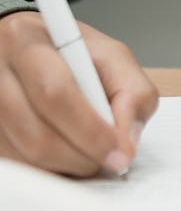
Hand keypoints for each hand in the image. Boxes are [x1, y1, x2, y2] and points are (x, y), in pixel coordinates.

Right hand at [0, 11, 158, 176]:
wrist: (30, 50)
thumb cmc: (68, 52)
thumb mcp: (110, 55)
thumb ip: (131, 91)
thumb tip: (126, 141)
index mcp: (27, 42)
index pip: (55, 93)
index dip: (89, 129)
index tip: (117, 148)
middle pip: (37, 135)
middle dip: (82, 155)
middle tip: (108, 158)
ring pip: (26, 158)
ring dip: (67, 166)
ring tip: (89, 152)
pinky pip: (18, 167)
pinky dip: (49, 169)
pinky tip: (65, 151)